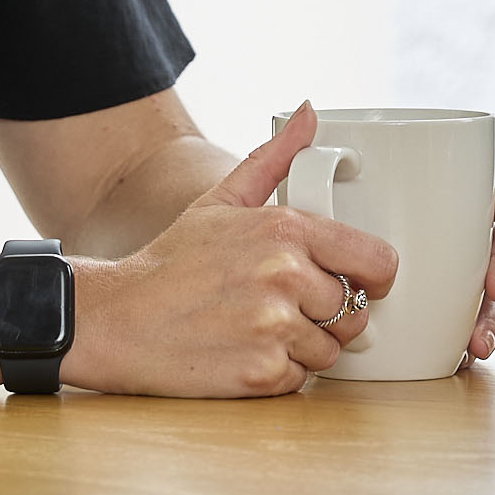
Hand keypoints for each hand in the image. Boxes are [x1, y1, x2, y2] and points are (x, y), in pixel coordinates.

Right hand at [67, 106, 397, 396]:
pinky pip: (299, 380)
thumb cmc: (171, 262)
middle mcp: (285, 276)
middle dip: (326, 316)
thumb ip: (273, 159)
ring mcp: (274, 327)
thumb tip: (309, 114)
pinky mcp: (260, 374)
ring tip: (254, 329)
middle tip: (281, 308)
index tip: (358, 283)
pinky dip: (276, 375)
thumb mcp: (220, 200)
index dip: (373, 277)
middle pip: (354, 312)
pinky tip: (241, 353)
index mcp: (285, 230)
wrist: (116, 319)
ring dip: (301, 348)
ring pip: (329, 351)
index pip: (377, 261)